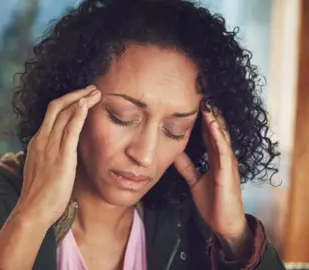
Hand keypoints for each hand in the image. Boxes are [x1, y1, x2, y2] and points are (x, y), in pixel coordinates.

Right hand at [14, 85, 100, 226]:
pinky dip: (78, 115)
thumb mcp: (44, 169)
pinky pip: (69, 130)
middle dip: (76, 94)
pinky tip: (86, 105)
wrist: (32, 210)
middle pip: (57, 107)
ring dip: (81, 100)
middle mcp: (42, 139)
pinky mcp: (61, 157)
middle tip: (92, 88)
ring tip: (96, 93)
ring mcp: (50, 147)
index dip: (68, 102)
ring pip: (64, 114)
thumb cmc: (40, 195)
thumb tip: (63, 153)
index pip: (52, 114)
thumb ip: (51, 156)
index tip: (82, 98)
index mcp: (38, 142)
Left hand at [174, 105, 250, 258]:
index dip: (200, 118)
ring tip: (207, 102)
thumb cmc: (212, 202)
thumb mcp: (194, 180)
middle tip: (200, 93)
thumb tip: (172, 153)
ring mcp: (227, 163)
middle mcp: (223, 156)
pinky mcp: (227, 171)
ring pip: (221, 135)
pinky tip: (212, 124)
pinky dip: (218, 135)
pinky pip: (223, 150)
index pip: (207, 133)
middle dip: (209, 112)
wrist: (223, 223)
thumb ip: (186, 166)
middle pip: (216, 129)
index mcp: (215, 157)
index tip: (191, 102)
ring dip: (214, 118)